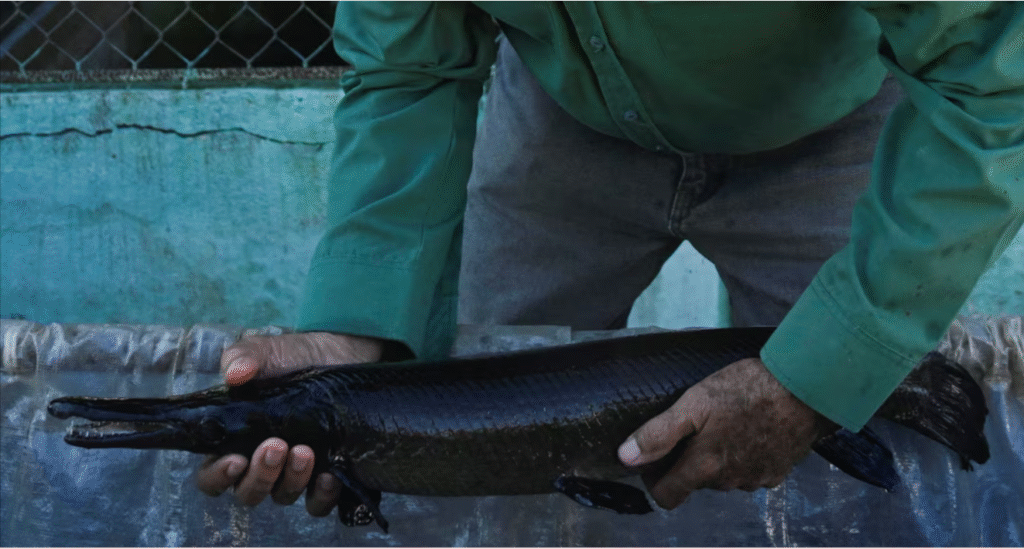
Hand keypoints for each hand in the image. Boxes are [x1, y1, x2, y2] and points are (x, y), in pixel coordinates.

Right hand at [196, 331, 383, 515]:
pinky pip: (319, 502)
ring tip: (305, 450)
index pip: (212, 476)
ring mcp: (295, 473)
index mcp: (235, 441)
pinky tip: (331, 475)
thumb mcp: (265, 352)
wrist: (343, 355)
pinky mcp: (328, 473)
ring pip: (283, 496)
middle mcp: (262, 464)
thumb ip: (242, 357)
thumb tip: (235, 373)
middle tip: (276, 446)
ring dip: (292, 480)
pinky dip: (322, 495)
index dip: (218, 476)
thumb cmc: (293, 357)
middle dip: (260, 475)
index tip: (235, 460)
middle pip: (248, 493)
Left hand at [617, 358, 834, 508]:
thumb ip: (658, 433)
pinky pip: (751, 472)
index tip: (655, 460)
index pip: (667, 497)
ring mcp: (756, 479)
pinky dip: (744, 456)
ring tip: (723, 424)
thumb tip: (625, 458)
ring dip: (717, 459)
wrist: (804, 389)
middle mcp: (729, 482)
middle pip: (695, 483)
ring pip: (723, 477)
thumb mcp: (694, 403)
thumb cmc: (746, 390)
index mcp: (705, 467)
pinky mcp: (777, 472)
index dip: (655, 482)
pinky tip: (749, 429)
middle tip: (692, 429)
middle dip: (687, 463)